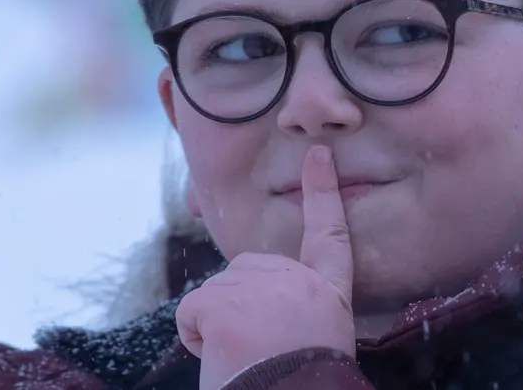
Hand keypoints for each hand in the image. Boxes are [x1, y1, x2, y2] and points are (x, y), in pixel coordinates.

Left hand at [176, 146, 354, 389]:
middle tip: (259, 347)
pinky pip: (192, 313)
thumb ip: (299, 310)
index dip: (323, 193)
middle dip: (239, 305)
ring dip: (220, 325)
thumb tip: (272, 314)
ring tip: (246, 357)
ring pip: (217, 293)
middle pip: (249, 272)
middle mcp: (296, 279)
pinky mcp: (222, 299)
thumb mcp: (319, 338)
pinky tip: (221, 356)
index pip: (330, 235)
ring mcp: (258, 285)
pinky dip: (196, 337)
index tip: (318, 156)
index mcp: (329, 293)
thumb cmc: (302, 381)